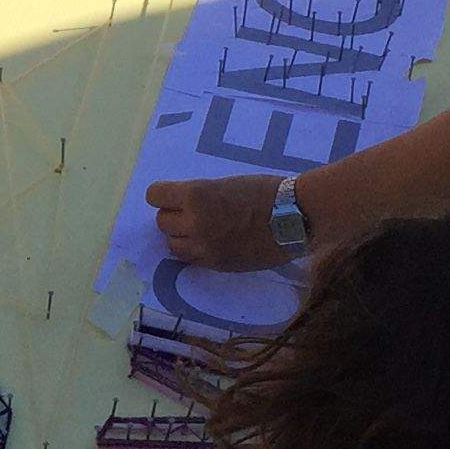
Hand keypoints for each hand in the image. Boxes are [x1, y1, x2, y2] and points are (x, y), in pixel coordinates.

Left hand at [145, 174, 298, 272]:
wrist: (294, 218)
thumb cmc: (265, 192)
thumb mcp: (225, 184)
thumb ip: (200, 196)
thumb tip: (182, 204)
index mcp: (196, 195)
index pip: (155, 196)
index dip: (163, 195)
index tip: (171, 196)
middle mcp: (194, 222)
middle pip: (162, 222)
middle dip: (174, 216)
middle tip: (191, 213)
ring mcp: (204, 247)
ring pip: (172, 244)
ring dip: (181, 236)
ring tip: (200, 230)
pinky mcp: (216, 264)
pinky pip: (190, 260)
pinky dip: (194, 252)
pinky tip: (209, 243)